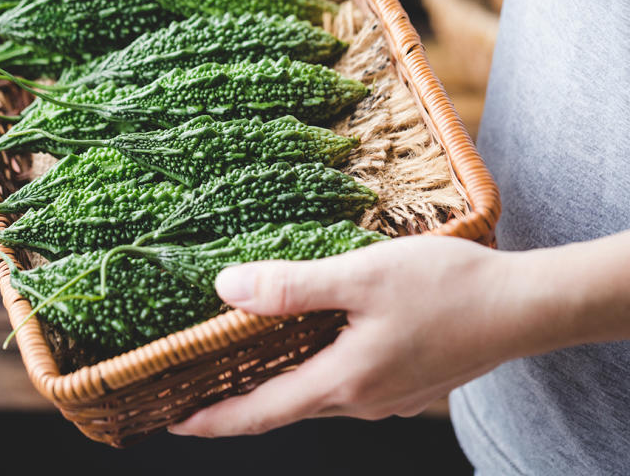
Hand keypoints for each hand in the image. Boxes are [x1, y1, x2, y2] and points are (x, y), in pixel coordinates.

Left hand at [169, 235, 523, 435]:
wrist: (525, 306)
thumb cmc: (447, 287)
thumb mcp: (361, 276)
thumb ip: (293, 287)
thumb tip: (227, 290)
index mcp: (343, 382)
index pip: (260, 415)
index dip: (212, 421)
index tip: (172, 420)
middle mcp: (361, 400)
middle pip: (283, 409)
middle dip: (235, 404)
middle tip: (193, 389)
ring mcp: (385, 396)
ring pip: (314, 396)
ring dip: (274, 385)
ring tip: (239, 361)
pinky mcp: (403, 382)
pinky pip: (342, 385)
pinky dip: (310, 371)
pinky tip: (305, 344)